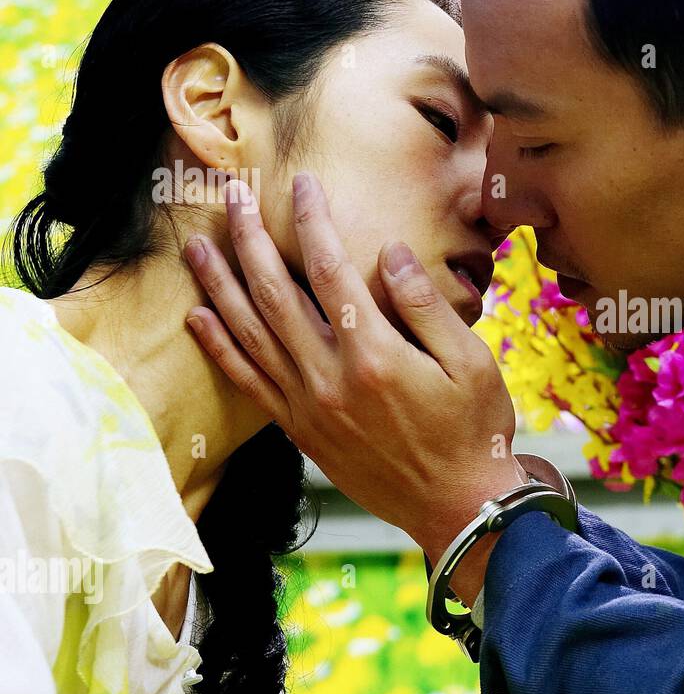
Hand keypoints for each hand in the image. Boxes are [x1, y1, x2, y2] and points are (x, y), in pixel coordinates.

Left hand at [183, 174, 524, 600]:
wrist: (459, 508)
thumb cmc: (475, 431)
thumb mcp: (472, 363)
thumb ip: (426, 307)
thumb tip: (390, 253)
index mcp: (376, 354)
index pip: (331, 271)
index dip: (313, 222)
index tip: (301, 185)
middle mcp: (331, 378)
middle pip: (276, 294)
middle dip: (251, 239)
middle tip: (231, 197)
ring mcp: (309, 406)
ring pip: (250, 334)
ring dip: (220, 285)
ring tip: (197, 245)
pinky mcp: (301, 431)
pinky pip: (249, 383)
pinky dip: (221, 348)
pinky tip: (201, 318)